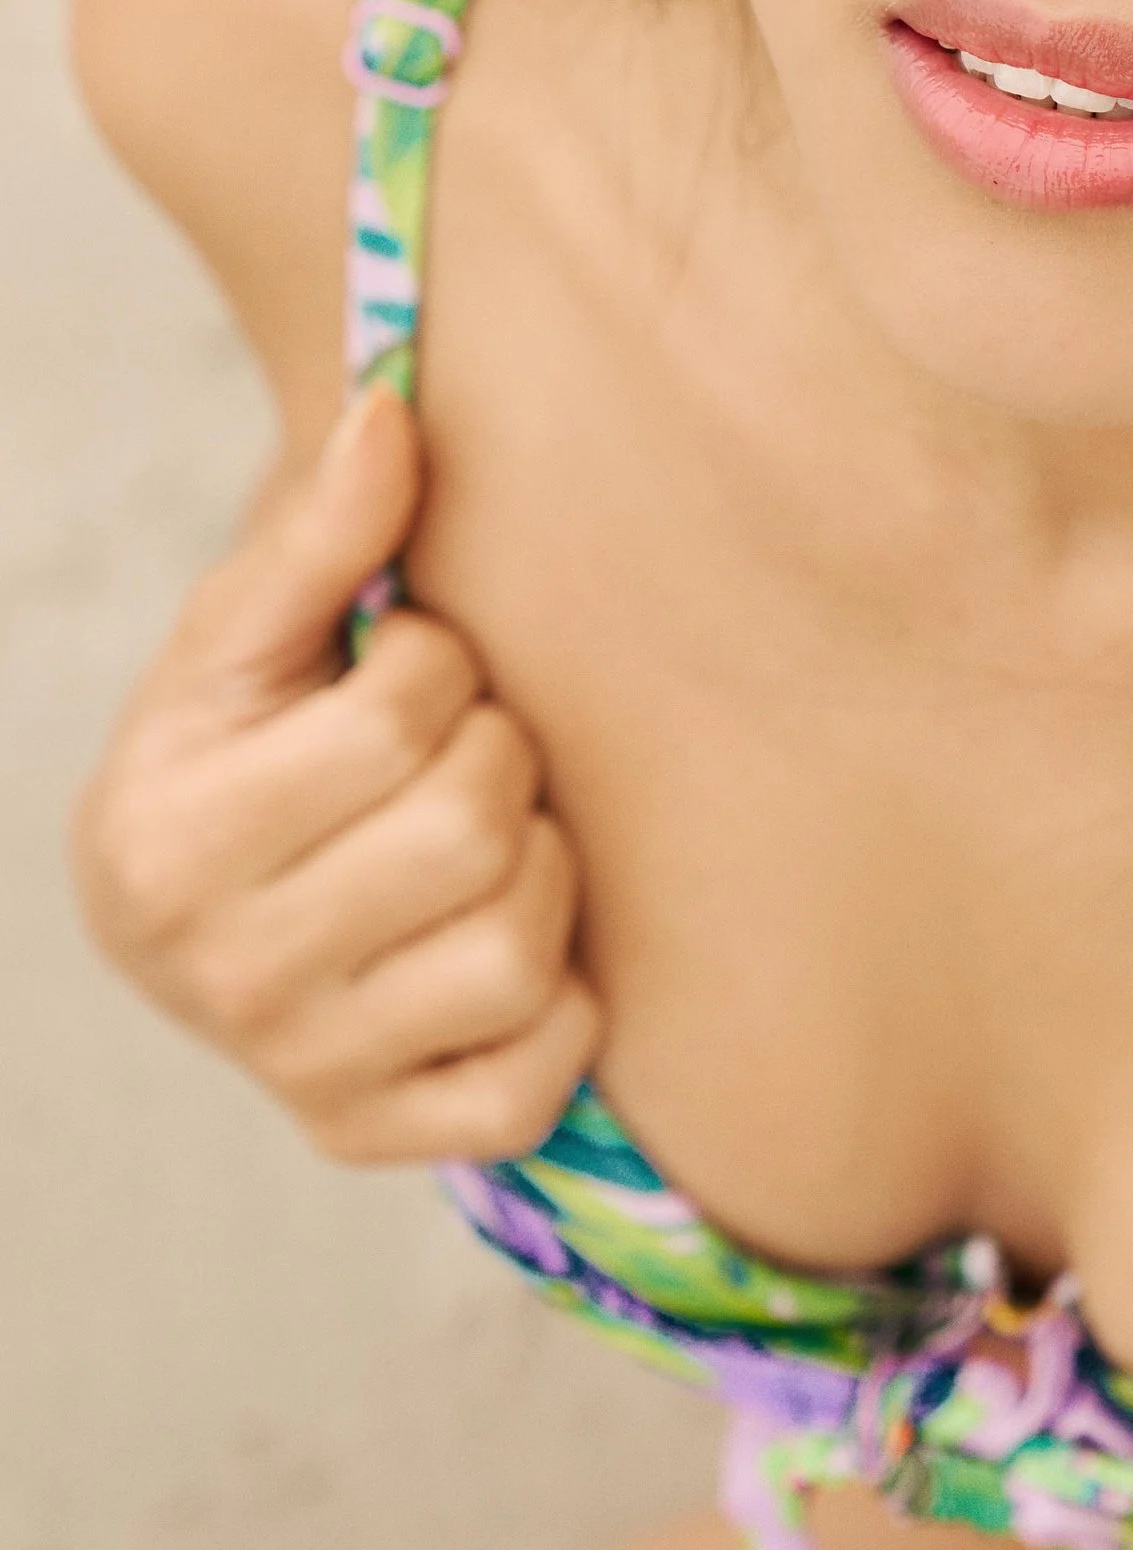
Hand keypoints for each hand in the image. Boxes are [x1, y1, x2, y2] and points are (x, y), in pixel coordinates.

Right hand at [74, 382, 599, 1161]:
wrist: (194, 900)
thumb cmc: (236, 741)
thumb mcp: (244, 633)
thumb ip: (321, 529)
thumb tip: (390, 409)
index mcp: (163, 842)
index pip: (400, 717)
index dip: (437, 666)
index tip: (403, 671)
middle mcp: (217, 979)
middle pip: (469, 832)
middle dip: (495, 759)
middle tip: (455, 754)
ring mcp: (296, 1072)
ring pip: (515, 950)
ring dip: (535, 869)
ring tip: (474, 843)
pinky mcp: (374, 1140)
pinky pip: (534, 1083)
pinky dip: (553, 1006)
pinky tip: (496, 948)